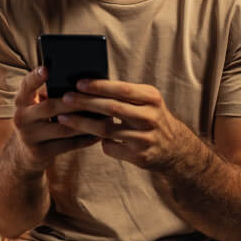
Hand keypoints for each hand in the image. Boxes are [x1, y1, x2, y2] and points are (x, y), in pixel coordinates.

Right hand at [9, 66, 100, 173]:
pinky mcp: (39, 152)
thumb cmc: (40, 121)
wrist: (25, 153)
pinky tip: (98, 134)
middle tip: (94, 97)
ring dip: (85, 122)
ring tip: (103, 117)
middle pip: (50, 106)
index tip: (46, 69)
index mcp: (22, 101)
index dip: (35, 77)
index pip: (26, 85)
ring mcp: (29, 136)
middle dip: (74, 102)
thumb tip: (84, 84)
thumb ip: (51, 95)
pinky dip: (85, 139)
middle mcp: (21, 117)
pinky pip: (68, 145)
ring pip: (62, 128)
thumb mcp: (37, 106)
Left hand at [56, 79, 195, 171]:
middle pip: (111, 108)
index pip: (122, 89)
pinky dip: (99, 142)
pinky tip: (89, 137)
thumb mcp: (146, 101)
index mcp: (151, 98)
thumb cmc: (151, 118)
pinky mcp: (140, 157)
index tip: (78, 83)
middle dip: (85, 103)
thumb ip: (124, 93)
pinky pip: (110, 147)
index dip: (99, 86)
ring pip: (106, 130)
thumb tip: (86, 85)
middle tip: (65, 99)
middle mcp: (150, 117)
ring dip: (82, 123)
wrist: (176, 149)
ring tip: (64, 118)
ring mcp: (146, 138)